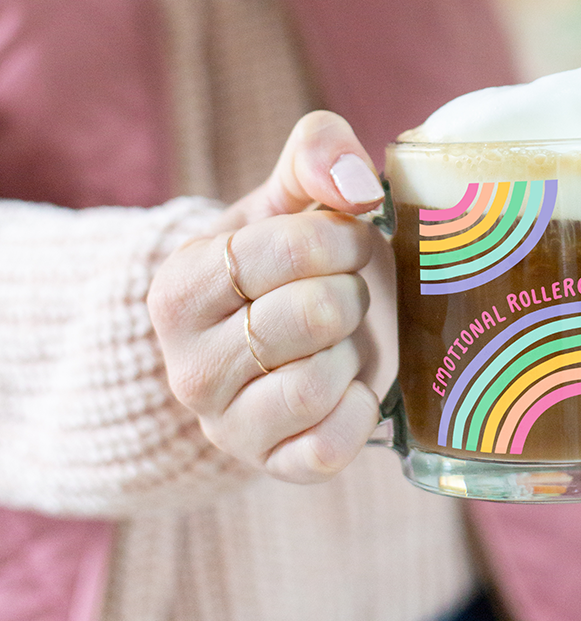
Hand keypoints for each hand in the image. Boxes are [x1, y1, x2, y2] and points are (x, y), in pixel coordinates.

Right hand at [148, 111, 396, 482]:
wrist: (274, 339)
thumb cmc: (286, 264)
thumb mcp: (288, 199)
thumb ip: (316, 156)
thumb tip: (355, 183)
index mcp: (181, 286)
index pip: (284, 251)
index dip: (339, 239)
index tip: (347, 238)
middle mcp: (188, 364)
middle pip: (313, 316)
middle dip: (349, 294)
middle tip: (340, 292)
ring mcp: (226, 424)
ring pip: (320, 383)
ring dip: (351, 351)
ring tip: (334, 340)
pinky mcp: (271, 465)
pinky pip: (332, 446)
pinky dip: (359, 410)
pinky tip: (346, 385)